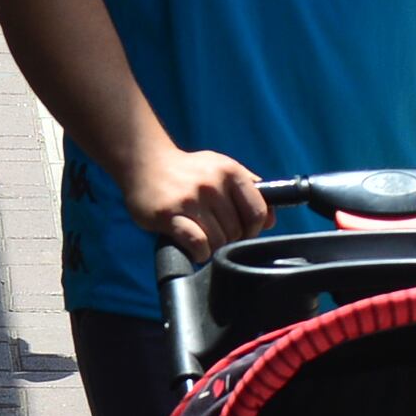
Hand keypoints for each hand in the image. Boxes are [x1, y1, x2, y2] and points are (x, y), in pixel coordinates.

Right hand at [121, 141, 270, 255]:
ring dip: (213, 247)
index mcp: (229, 171)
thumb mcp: (221, 168)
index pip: (257, 212)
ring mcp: (189, 199)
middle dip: (229, 239)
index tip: (242, 232)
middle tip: (215, 234)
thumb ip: (249, 190)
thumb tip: (271, 220)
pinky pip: (197, 244)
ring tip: (202, 238)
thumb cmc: (188, 171)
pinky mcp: (169, 214)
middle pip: (237, 231)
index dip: (254, 229)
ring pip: (218, 240)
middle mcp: (212, 184)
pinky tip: (194, 247)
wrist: (144, 164)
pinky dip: (200, 252)